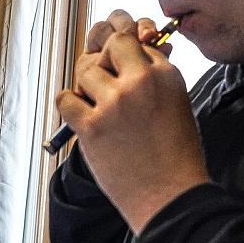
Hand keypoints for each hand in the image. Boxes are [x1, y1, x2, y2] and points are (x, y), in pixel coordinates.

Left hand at [56, 10, 208, 233]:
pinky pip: (65, 99)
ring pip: (86, 71)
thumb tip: (131, 62)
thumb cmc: (177, 157)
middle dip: (106, 61)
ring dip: (88, 87)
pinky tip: (82, 116)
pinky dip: (69, 106)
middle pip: (112, 46)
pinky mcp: (92, 126)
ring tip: (99, 108)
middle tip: (108, 84)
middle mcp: (141, 82)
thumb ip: (155, 80)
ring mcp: (115, 103)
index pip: (136, 44)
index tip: (123, 72)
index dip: (126, 58)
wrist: (171, 198)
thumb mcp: (178, 105)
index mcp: (166, 75)